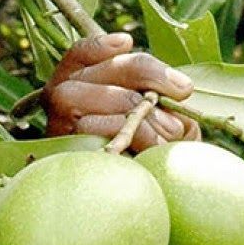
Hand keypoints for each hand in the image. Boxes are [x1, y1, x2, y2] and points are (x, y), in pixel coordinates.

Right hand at [45, 32, 199, 151]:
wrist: (130, 202)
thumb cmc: (147, 153)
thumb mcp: (157, 118)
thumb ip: (162, 97)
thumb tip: (182, 90)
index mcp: (80, 83)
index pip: (81, 54)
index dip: (101, 45)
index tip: (126, 42)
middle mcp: (61, 99)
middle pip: (101, 70)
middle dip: (148, 74)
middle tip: (183, 93)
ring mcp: (59, 125)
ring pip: (99, 95)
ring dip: (142, 110)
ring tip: (170, 133)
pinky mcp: (65, 151)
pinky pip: (96, 128)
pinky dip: (131, 133)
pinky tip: (153, 145)